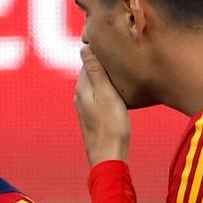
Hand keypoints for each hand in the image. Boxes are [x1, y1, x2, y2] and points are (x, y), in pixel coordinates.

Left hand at [74, 45, 131, 164]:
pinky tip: (117, 92)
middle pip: (92, 71)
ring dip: (106, 77)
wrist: (108, 156)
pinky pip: (99, 95)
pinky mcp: (92, 116)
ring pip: (96, 84)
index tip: (115, 45)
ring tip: (122, 72)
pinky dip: (107, 90)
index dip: (101, 51)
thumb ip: (96, 71)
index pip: (89, 59)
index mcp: (83, 87)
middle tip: (122, 56)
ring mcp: (85, 107)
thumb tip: (84, 48)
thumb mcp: (107, 94)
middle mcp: (80, 95)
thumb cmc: (111, 127)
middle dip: (104, 63)